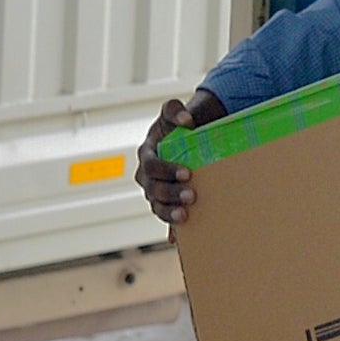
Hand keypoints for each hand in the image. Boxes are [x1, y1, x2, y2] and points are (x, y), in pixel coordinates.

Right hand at [140, 89, 225, 225]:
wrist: (189, 137)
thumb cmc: (180, 125)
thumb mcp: (174, 112)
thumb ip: (175, 110)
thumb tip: (186, 120)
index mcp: (147, 153)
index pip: (152, 165)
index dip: (166, 170)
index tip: (187, 173)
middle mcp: (146, 174)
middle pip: (154, 188)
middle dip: (171, 193)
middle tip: (192, 195)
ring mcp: (154, 190)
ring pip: (156, 205)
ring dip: (169, 211)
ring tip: (185, 214)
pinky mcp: (163, 202)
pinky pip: (163, 215)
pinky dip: (170, 224)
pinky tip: (180, 230)